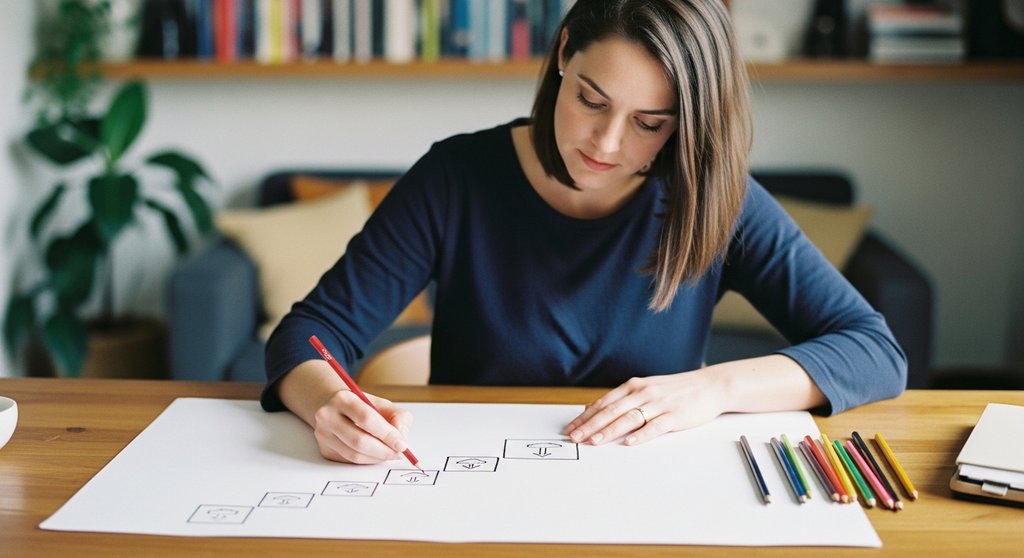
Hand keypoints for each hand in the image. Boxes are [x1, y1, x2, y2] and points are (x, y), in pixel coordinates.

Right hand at [311, 389, 413, 463]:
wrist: (335, 408)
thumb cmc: (362, 406)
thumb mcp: (383, 404)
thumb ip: (399, 417)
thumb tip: (401, 438)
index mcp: (343, 398)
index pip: (367, 419)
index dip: (387, 434)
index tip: (402, 445)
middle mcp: (328, 416)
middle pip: (359, 441)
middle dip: (384, 450)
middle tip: (399, 453)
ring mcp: (323, 434)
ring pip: (355, 455)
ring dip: (377, 458)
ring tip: (390, 453)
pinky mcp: (325, 449)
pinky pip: (350, 461)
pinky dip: (368, 460)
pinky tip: (376, 454)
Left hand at [563, 370, 727, 445]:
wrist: (710, 385)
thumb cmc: (676, 390)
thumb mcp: (647, 388)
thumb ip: (623, 399)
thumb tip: (595, 409)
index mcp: (635, 386)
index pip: (604, 402)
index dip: (586, 416)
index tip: (571, 427)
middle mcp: (644, 393)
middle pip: (612, 410)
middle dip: (590, 425)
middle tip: (575, 437)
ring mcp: (659, 404)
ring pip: (629, 418)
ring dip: (609, 431)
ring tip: (594, 441)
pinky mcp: (675, 415)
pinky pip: (655, 426)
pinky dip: (641, 435)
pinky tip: (629, 443)